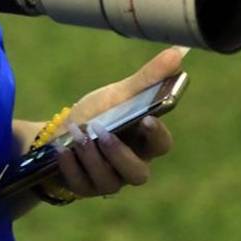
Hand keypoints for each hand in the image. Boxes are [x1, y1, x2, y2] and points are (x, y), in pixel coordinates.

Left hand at [53, 47, 182, 197]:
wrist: (63, 131)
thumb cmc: (100, 112)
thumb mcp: (119, 94)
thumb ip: (147, 79)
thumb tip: (177, 52)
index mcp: (145, 142)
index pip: (162, 145)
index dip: (157, 135)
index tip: (146, 119)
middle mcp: (131, 166)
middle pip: (138, 174)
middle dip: (119, 154)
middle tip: (101, 132)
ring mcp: (109, 181)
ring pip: (109, 182)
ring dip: (92, 158)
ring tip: (77, 135)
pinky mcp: (85, 187)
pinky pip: (81, 185)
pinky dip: (71, 167)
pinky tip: (63, 150)